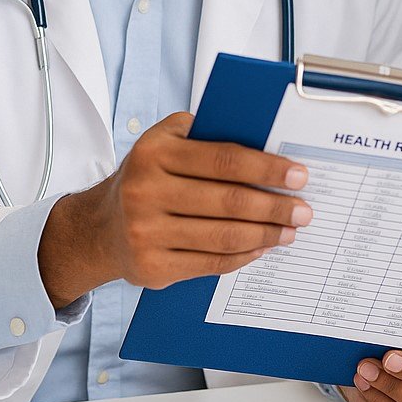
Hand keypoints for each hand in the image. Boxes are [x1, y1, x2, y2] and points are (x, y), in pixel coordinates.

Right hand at [38, 112, 311, 305]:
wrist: (98, 228)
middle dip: (274, 207)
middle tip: (303, 210)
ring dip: (266, 235)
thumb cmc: (146, 178)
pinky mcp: (152, 267)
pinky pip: (211, 264)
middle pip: (229, 202)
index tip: (298, 175)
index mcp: (155, 153)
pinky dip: (243, 256)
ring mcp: (147, 233)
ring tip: (289, 231)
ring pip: (223, 237)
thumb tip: (265, 142)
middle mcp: (146, 192)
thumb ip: (206, 135)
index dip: (267, 169)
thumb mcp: (164, 141)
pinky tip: (261, 248)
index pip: (224, 160)